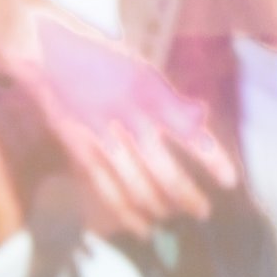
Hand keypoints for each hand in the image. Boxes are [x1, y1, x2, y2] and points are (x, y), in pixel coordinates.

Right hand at [0, 0, 236, 238]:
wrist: (46, 52)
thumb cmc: (98, 56)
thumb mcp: (141, 67)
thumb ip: (169, 97)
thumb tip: (200, 117)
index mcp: (149, 93)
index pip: (190, 133)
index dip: (212, 160)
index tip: (230, 181)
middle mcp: (128, 118)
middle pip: (163, 170)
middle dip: (186, 196)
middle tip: (202, 212)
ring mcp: (101, 137)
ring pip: (134, 186)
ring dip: (158, 207)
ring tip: (174, 218)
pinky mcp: (79, 150)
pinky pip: (106, 190)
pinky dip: (125, 211)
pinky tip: (139, 225)